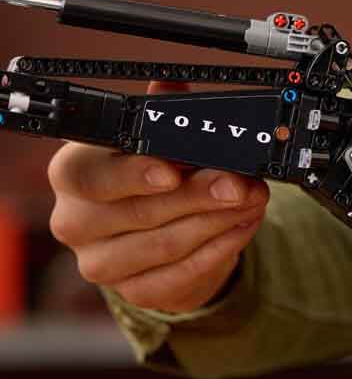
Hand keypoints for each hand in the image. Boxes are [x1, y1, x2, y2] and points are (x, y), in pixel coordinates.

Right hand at [46, 81, 269, 313]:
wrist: (156, 237)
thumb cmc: (152, 179)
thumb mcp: (155, 143)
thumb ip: (163, 116)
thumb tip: (170, 87)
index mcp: (73, 174)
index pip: (92, 175)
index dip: (135, 174)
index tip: (175, 171)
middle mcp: (76, 221)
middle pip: (140, 211)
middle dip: (199, 195)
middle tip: (240, 185)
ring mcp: (102, 262)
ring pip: (166, 244)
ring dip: (218, 221)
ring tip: (252, 200)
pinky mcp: (134, 291)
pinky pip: (183, 272)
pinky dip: (220, 247)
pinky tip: (243, 226)